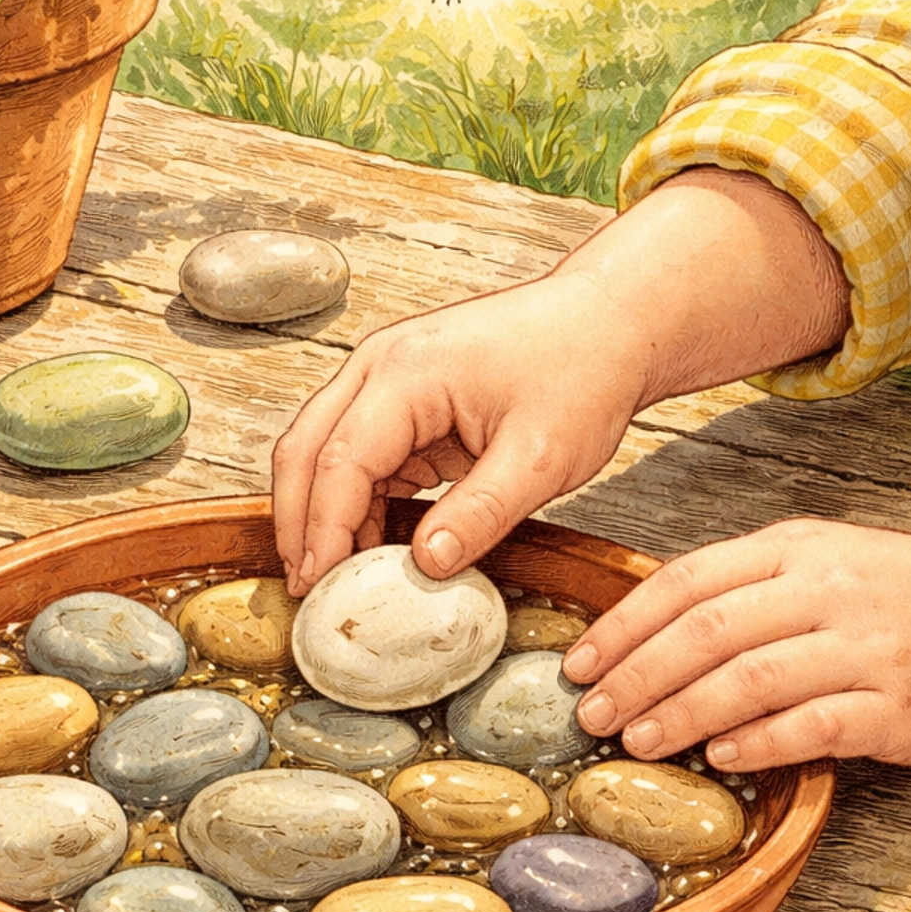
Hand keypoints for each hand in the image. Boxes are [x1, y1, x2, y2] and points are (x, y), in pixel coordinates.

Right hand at [272, 266, 648, 593]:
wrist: (611, 322)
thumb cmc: (584, 368)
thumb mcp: (543, 456)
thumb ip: (481, 514)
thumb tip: (426, 565)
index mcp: (407, 371)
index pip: (339, 462)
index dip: (325, 531)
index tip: (322, 585)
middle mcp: (381, 365)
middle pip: (305, 451)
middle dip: (299, 524)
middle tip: (307, 589)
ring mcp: (386, 378)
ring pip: (322, 452)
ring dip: (321, 514)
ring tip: (334, 578)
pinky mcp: (403, 399)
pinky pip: (357, 454)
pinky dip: (354, 501)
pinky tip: (369, 544)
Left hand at [562, 521, 910, 769]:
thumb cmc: (891, 597)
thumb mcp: (815, 563)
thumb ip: (738, 587)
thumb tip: (639, 631)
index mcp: (795, 548)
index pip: (687, 580)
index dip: (623, 625)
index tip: (578, 662)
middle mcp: (827, 590)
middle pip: (708, 632)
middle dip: (637, 676)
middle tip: (592, 713)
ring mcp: (865, 647)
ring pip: (752, 680)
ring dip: (682, 714)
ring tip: (637, 741)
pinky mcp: (896, 705)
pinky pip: (814, 724)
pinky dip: (758, 742)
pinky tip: (719, 756)